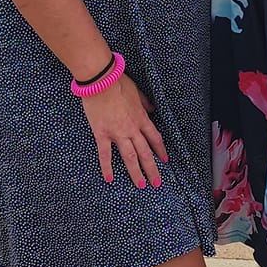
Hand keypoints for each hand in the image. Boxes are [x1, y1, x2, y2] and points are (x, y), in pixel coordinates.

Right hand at [79, 73, 167, 187]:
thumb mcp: (136, 90)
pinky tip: (109, 179)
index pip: (154, 137)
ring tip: (141, 186)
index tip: (165, 160)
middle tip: (157, 183)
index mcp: (141, 118)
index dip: (160, 149)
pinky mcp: (102, 134)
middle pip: (145, 152)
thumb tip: (152, 108)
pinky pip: (105, 154)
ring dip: (136, 173)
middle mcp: (132, 129)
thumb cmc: (118, 82)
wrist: (101, 80)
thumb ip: (144, 102)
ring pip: (130, 157)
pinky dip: (107, 168)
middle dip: (152, 169)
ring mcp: (117, 133)